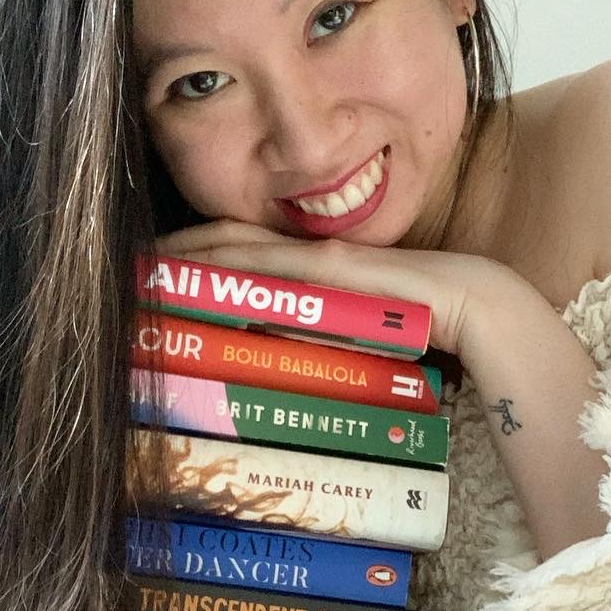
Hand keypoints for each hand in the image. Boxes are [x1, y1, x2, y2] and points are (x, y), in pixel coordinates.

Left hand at [155, 220, 508, 357]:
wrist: (481, 309)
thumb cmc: (433, 329)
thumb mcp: (363, 340)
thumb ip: (326, 344)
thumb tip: (282, 365)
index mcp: (318, 273)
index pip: (247, 256)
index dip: (200, 258)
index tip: (157, 271)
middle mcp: (311, 258)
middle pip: (229, 245)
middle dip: (179, 252)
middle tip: (130, 263)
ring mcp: (317, 260)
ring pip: (236, 249)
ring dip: (188, 256)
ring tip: (142, 264)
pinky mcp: (328, 269)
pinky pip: (265, 264)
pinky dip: (223, 265)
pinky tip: (188, 271)